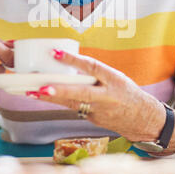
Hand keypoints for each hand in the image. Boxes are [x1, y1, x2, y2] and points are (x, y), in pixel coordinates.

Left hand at [26, 50, 165, 142]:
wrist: (144, 119)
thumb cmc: (127, 93)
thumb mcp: (115, 77)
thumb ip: (95, 73)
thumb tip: (69, 65)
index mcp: (113, 79)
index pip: (92, 67)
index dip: (73, 60)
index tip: (54, 53)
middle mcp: (107, 96)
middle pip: (80, 92)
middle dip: (59, 90)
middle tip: (40, 87)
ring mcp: (99, 111)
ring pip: (71, 103)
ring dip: (50, 98)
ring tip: (30, 92)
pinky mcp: (93, 120)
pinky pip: (74, 109)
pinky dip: (59, 102)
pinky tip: (43, 97)